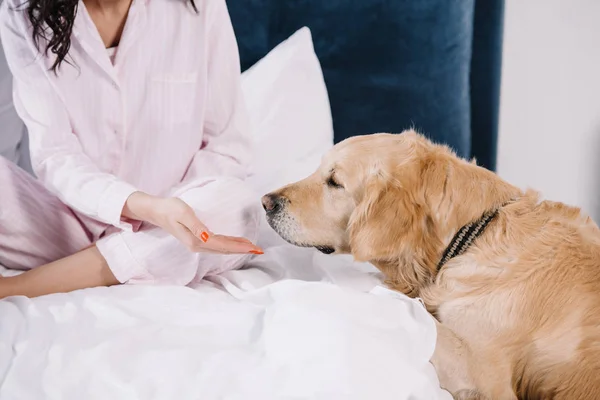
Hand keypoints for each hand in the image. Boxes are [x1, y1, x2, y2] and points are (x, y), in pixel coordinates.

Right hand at [123, 192, 262, 254]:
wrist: (156, 211)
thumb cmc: (170, 209)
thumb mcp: (183, 213)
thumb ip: (196, 226)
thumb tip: (207, 237)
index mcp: (197, 241)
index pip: (223, 245)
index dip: (239, 247)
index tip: (253, 248)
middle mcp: (198, 245)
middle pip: (224, 249)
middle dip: (242, 250)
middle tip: (259, 250)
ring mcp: (197, 243)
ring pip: (222, 248)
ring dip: (237, 248)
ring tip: (251, 247)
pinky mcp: (197, 239)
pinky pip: (217, 244)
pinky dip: (228, 244)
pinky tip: (235, 243)